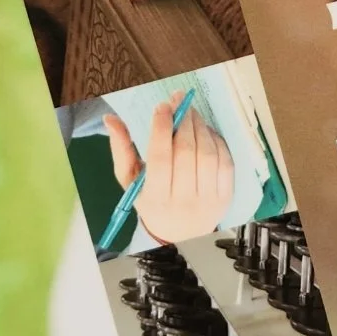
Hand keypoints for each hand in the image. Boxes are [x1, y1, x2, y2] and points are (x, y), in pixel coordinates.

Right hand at [104, 90, 233, 243]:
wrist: (180, 234)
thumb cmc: (151, 202)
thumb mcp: (130, 181)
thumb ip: (121, 149)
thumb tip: (111, 118)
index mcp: (156, 199)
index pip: (160, 158)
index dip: (162, 129)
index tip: (162, 106)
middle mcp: (184, 201)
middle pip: (186, 153)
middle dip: (183, 122)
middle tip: (179, 101)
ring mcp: (208, 200)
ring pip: (208, 155)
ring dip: (200, 127)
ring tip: (191, 113)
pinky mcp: (225, 197)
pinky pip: (225, 162)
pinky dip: (217, 141)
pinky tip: (205, 131)